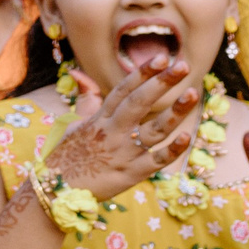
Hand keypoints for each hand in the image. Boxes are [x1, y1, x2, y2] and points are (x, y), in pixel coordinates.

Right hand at [44, 55, 200, 201]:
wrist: (55, 191)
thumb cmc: (66, 155)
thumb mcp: (72, 123)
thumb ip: (85, 99)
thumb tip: (78, 72)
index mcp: (99, 118)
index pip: (123, 90)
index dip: (142, 73)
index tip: (162, 57)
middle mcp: (112, 132)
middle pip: (138, 103)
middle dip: (161, 83)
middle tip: (182, 65)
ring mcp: (123, 153)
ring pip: (153, 129)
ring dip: (174, 112)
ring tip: (192, 93)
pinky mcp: (131, 174)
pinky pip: (155, 161)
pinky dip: (171, 150)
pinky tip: (187, 137)